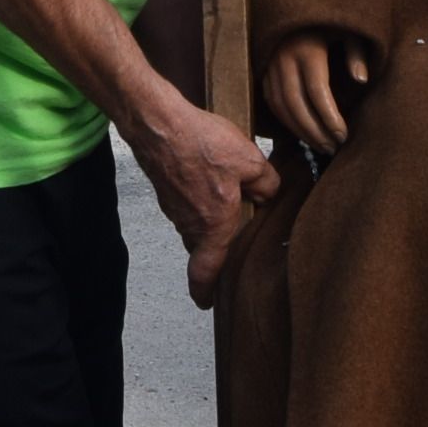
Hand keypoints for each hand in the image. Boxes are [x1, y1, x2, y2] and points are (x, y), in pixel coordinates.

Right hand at [133, 96, 280, 306]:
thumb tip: (268, 193)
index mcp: (213, 225)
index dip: (205, 291)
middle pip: (202, 246)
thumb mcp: (249, 161)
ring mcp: (173, 206)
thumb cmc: (200, 145)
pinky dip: (196, 197)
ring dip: (208, 218)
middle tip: (232, 242)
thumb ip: (266, 183)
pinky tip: (207, 174)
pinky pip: (185, 203)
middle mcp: (189, 223)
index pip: (206, 271)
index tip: (207, 303)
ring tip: (226, 197)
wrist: (158, 123)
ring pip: (194, 223)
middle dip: (215, 248)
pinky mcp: (165, 188)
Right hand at [260, 31, 378, 153]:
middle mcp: (284, 59)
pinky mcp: (263, 70)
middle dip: (315, 131)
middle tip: (332, 148)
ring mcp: (271, 65)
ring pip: (281, 106)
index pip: (317, 92)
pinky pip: (272, 102)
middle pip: (296, 104)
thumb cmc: (328, 20)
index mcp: (307, 49)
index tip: (343, 136)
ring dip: (300, 131)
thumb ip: (356, 53)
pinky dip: (286, 121)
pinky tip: (302, 132)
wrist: (294, 4)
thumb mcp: (348, 30)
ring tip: (321, 146)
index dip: (330, 117)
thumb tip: (361, 80)